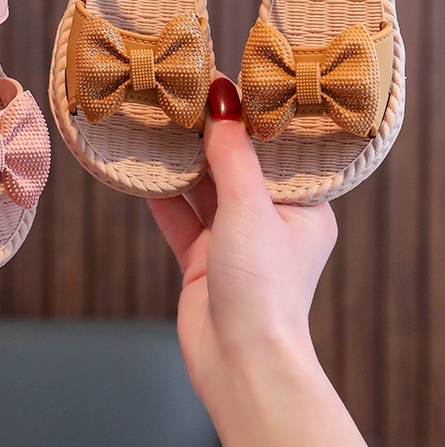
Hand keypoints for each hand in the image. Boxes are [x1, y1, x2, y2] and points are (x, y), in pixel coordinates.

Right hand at [149, 76, 336, 393]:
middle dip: (208, 135)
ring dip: (181, 163)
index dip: (249, 115)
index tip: (222, 84)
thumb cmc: (263, 290)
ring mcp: (234, 240)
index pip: (275, 148)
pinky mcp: (202, 260)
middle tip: (181, 97)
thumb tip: (223, 101)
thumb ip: (232, 154)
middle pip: (235, 166)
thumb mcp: (249, 208)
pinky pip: (179, 217)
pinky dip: (162, 196)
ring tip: (158, 124)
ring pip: (203, 190)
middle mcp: (269, 221)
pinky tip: (143, 169)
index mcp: (302, 207)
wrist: (239, 363)